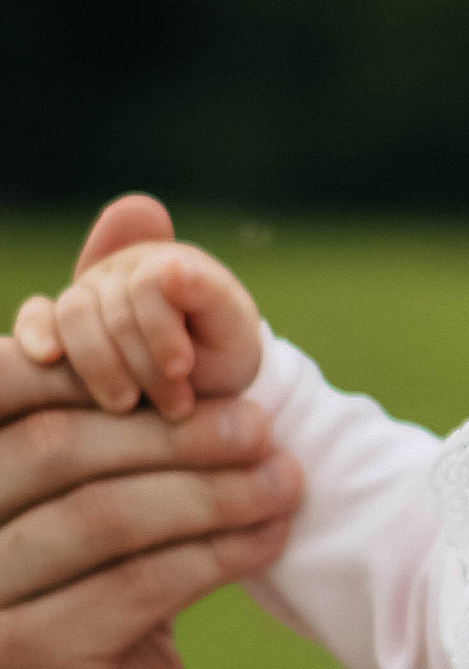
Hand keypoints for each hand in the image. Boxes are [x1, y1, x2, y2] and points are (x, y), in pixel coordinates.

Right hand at [0, 198, 299, 668]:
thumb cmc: (103, 570)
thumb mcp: (105, 453)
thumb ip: (110, 337)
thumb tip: (142, 207)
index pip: (5, 388)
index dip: (100, 371)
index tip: (198, 374)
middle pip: (65, 452)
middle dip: (177, 433)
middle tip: (269, 426)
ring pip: (109, 519)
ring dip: (213, 491)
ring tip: (289, 478)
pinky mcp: (23, 663)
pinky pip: (142, 586)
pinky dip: (220, 552)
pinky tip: (273, 532)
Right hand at [16, 219, 264, 418]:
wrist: (204, 387)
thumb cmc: (221, 355)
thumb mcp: (230, 331)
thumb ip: (208, 294)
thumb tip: (171, 265)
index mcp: (167, 262)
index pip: (147, 284)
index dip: (160, 329)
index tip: (182, 369)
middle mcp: (123, 268)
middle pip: (111, 307)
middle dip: (141, 362)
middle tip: (175, 406)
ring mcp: (88, 291)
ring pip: (74, 314)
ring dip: (100, 364)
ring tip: (127, 405)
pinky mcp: (60, 321)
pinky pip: (37, 315)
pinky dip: (37, 331)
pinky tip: (49, 356)